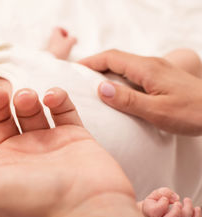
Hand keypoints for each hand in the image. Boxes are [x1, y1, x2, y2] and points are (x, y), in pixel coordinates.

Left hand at [0, 87, 167, 216]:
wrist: (88, 208)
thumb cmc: (33, 201)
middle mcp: (20, 155)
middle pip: (1, 120)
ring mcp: (48, 145)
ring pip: (30, 112)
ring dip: (26, 99)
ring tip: (26, 98)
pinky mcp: (75, 137)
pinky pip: (62, 110)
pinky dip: (56, 98)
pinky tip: (51, 98)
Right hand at [79, 49, 201, 134]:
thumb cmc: (193, 112)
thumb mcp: (157, 110)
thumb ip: (128, 100)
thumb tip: (101, 88)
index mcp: (147, 69)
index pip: (111, 58)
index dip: (90, 61)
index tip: (73, 69)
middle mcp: (152, 64)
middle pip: (116, 58)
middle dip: (95, 64)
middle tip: (78, 77)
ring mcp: (158, 70)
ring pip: (125, 65)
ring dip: (106, 70)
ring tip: (91, 83)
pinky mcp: (162, 77)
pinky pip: (134, 72)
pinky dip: (119, 77)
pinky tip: (117, 90)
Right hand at [138, 187, 200, 216]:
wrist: (155, 215)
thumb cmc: (155, 203)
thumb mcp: (155, 194)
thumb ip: (163, 192)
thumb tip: (176, 198)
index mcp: (150, 214)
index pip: (155, 212)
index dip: (162, 204)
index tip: (165, 199)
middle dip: (176, 212)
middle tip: (177, 203)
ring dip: (188, 211)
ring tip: (187, 200)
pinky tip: (195, 208)